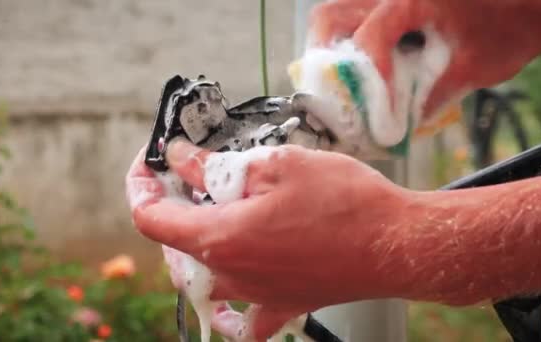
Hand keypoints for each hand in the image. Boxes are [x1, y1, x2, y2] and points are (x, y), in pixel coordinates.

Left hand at [125, 141, 414, 338]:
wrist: (398, 244)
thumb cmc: (345, 203)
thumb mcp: (276, 165)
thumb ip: (216, 167)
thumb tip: (181, 159)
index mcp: (220, 239)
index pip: (150, 217)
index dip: (141, 184)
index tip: (151, 162)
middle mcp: (231, 276)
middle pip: (174, 246)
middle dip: (172, 205)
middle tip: (188, 174)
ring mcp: (256, 296)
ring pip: (201, 277)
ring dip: (195, 244)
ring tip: (212, 213)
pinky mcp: (282, 304)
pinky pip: (244, 319)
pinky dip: (230, 307)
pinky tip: (233, 291)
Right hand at [310, 0, 540, 116]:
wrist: (534, 3)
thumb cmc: (513, 29)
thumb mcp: (476, 68)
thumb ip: (434, 94)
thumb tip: (400, 125)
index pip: (370, 35)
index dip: (365, 77)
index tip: (372, 109)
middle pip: (331, 15)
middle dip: (323, 55)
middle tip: (332, 92)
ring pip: (336, 12)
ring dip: (331, 48)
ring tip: (341, 82)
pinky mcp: (393, 5)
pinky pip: (354, 18)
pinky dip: (348, 42)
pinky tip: (359, 68)